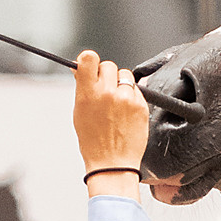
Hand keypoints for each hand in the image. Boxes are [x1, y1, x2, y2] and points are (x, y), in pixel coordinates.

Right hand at [73, 52, 150, 190]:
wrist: (113, 163)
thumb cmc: (93, 140)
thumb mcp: (79, 112)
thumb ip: (82, 88)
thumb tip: (82, 69)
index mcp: (87, 93)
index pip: (89, 58)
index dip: (89, 60)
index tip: (90, 66)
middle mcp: (107, 92)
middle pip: (109, 65)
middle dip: (106, 75)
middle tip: (104, 90)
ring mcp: (126, 98)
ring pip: (125, 75)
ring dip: (121, 84)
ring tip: (116, 102)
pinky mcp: (141, 105)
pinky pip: (136, 89)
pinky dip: (132, 96)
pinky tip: (125, 112)